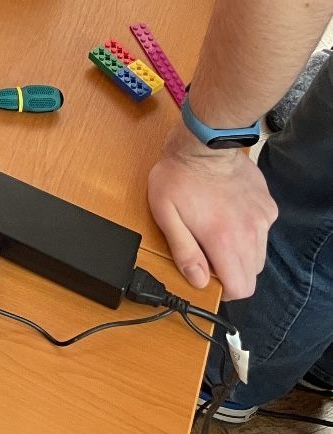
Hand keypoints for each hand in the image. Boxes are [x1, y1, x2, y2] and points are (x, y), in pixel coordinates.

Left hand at [148, 128, 276, 297]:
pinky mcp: (267, 206)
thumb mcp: (166, 215)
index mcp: (224, 241)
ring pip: (259, 255)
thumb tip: (198, 280)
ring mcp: (261, 219)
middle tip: (210, 253)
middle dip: (232, 273)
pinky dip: (250, 231)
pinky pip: (263, 232)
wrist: (203, 143)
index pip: (240, 288)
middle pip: (251, 275)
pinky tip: (230, 214)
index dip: (225, 290)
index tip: (210, 276)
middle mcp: (249, 234)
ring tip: (219, 232)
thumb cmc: (179, 177)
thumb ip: (184, 251)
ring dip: (241, 253)